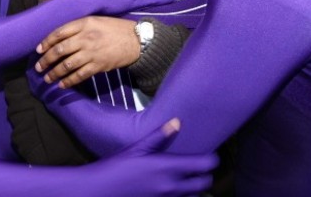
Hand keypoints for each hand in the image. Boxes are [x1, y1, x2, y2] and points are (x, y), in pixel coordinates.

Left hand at [34, 16, 139, 88]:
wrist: (136, 41)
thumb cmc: (115, 29)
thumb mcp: (96, 20)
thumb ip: (79, 26)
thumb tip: (61, 37)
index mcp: (84, 24)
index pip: (59, 33)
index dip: (46, 42)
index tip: (39, 50)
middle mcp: (86, 38)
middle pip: (60, 50)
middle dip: (46, 60)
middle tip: (39, 67)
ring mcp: (91, 53)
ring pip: (67, 65)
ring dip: (54, 73)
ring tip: (47, 79)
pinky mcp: (98, 65)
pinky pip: (79, 75)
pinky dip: (69, 81)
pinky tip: (62, 85)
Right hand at [88, 119, 217, 196]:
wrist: (99, 191)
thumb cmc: (116, 167)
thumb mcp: (137, 148)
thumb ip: (159, 136)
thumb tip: (177, 122)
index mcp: (169, 168)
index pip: (206, 165)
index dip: (212, 159)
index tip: (208, 154)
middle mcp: (172, 187)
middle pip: (206, 183)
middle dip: (206, 175)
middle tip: (198, 166)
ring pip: (194, 196)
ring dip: (194, 188)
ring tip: (185, 178)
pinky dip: (181, 196)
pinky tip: (171, 189)